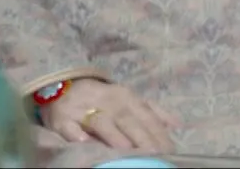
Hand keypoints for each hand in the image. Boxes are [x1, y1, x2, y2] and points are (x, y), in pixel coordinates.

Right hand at [38, 79, 179, 152]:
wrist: (65, 85)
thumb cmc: (105, 98)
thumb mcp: (131, 100)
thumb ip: (154, 111)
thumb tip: (177, 124)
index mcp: (127, 97)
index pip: (146, 116)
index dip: (158, 132)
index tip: (169, 149)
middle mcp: (108, 102)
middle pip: (127, 119)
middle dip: (141, 136)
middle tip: (153, 153)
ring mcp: (84, 109)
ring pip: (101, 121)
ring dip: (113, 135)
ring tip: (126, 149)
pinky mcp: (62, 119)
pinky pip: (69, 127)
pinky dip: (76, 134)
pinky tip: (84, 142)